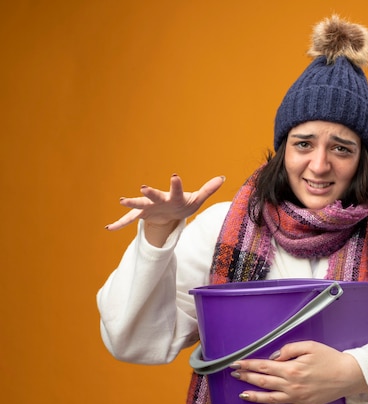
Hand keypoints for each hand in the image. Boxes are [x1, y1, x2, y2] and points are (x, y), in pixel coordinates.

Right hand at [105, 174, 224, 231]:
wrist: (170, 212)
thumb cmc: (185, 204)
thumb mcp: (197, 199)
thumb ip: (208, 189)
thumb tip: (223, 178)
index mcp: (174, 196)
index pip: (176, 190)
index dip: (176, 184)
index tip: (174, 176)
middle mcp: (159, 200)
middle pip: (155, 196)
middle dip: (150, 192)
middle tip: (143, 187)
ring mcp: (149, 207)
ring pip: (139, 205)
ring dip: (131, 203)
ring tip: (122, 201)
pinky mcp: (142, 215)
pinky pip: (129, 220)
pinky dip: (119, 224)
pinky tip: (109, 228)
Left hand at [229, 341, 367, 403]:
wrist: (349, 375)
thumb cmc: (330, 358)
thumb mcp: (310, 345)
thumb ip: (290, 348)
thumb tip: (274, 356)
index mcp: (292, 368)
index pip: (264, 366)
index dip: (248, 365)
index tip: (236, 364)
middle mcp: (292, 385)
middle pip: (264, 381)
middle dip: (247, 377)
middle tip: (234, 375)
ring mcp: (297, 398)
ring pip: (270, 399)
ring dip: (254, 397)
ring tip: (242, 395)